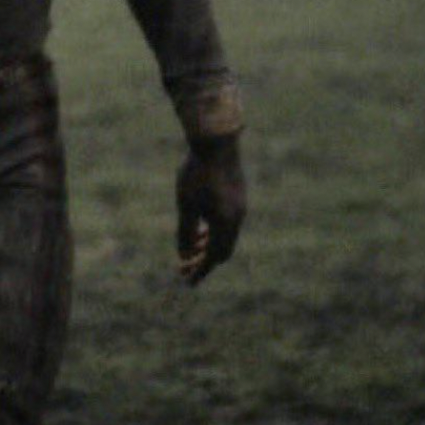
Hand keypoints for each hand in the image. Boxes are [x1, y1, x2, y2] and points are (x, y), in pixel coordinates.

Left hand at [176, 135, 245, 285]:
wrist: (216, 142)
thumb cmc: (197, 173)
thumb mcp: (186, 205)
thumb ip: (185, 232)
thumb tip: (184, 256)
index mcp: (226, 224)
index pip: (213, 258)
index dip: (199, 271)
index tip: (187, 282)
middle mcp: (238, 218)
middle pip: (223, 250)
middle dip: (204, 261)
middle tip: (185, 266)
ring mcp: (240, 206)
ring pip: (226, 236)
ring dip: (209, 245)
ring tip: (192, 248)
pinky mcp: (239, 196)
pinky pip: (228, 222)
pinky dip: (215, 231)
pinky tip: (202, 225)